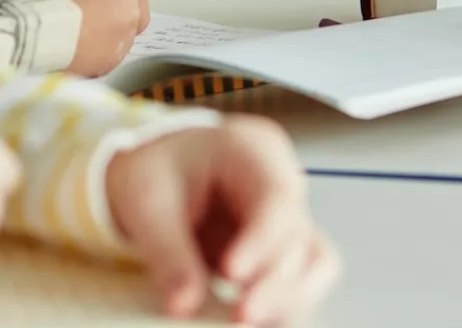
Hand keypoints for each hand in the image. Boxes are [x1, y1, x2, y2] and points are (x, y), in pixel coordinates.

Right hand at [0, 0, 149, 76]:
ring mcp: (126, 15)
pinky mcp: (119, 49)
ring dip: (107, 30)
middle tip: (86, 13)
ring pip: (126, 25)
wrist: (15, 23)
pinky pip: (113, 52)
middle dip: (115, 4)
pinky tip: (71, 52)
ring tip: (74, 35)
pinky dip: (97, 54)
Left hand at [105, 116, 340, 325]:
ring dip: (289, 300)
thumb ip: (167, 251)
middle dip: (273, 283)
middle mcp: (283, 184)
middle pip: (298, 237)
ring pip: (315, 264)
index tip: (230, 273)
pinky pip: (301, 282)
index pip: (276, 197)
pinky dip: (284, 306)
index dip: (261, 240)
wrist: (160, 171)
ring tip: (248, 322)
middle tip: (240, 316)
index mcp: (253, 151)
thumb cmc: (158, 170)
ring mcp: (288, 219)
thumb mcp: (147, 200)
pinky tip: (257, 323)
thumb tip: (183, 306)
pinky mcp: (283, 252)